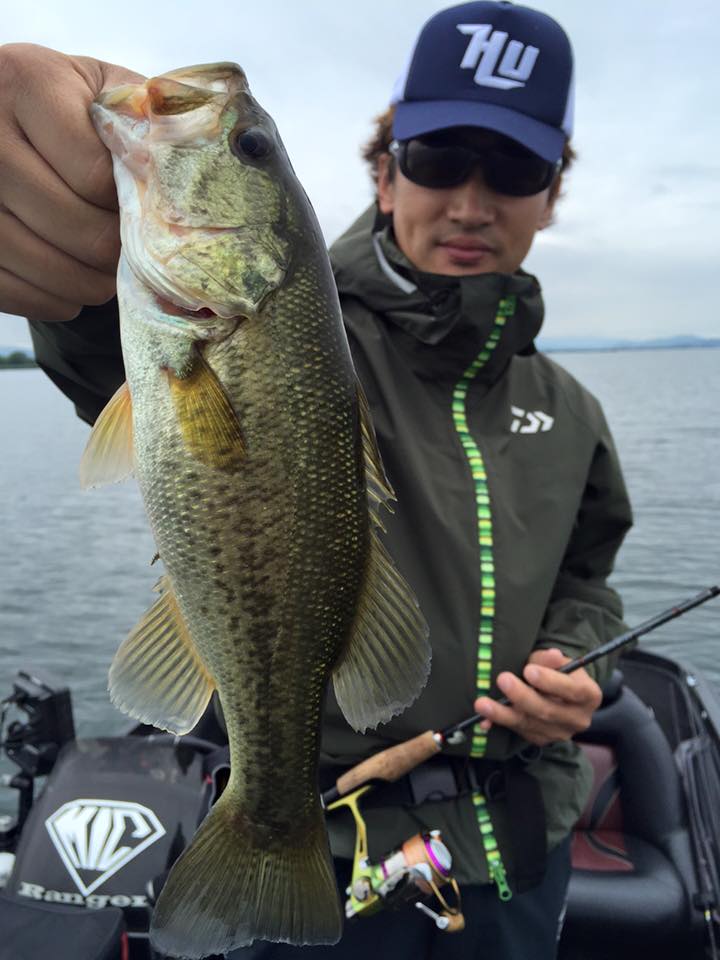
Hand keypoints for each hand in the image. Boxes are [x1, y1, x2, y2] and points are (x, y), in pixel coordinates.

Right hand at [0, 43, 143, 321]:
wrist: (12, 120)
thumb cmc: (76, 112)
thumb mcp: (110, 95)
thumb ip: (150, 123)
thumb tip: (210, 174)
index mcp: (28, 80)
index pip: (95, 177)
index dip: (130, 207)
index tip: (143, 210)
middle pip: (74, 228)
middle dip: (116, 253)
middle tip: (133, 256)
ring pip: (43, 266)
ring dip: (89, 285)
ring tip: (106, 274)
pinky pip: (10, 289)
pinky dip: (50, 300)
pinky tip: (68, 284)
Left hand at [473, 648, 601, 746]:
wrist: (563, 695)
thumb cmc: (561, 673)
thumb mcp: (561, 662)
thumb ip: (551, 659)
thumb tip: (551, 655)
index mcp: (589, 695)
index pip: (572, 690)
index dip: (550, 681)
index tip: (529, 671)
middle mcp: (578, 719)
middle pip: (547, 710)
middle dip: (522, 696)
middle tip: (503, 680)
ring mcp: (559, 732)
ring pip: (529, 724)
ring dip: (503, 713)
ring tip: (482, 703)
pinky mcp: (542, 739)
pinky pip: (519, 732)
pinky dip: (500, 724)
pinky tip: (484, 719)